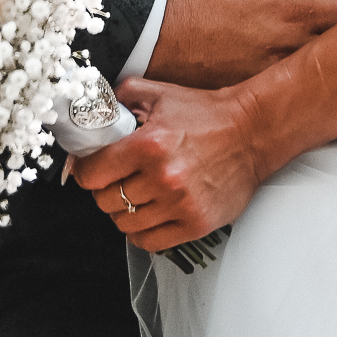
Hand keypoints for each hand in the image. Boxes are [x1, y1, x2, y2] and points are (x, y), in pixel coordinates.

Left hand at [71, 77, 259, 250]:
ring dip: (124, 211)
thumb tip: (88, 118)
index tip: (90, 168)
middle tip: (117, 178)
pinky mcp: (195, 225)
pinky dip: (142, 232)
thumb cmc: (203, 113)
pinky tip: (150, 214)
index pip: (92, 173)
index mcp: (149, 143)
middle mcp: (162, 177)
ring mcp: (179, 204)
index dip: (86, 170)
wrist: (250, 132)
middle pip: (105, 201)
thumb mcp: (158, 93)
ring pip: (124, 224)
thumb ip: (120, 100)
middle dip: (105, 189)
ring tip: (136, 195)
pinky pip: (148, 242)